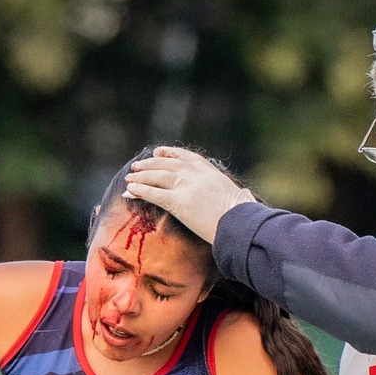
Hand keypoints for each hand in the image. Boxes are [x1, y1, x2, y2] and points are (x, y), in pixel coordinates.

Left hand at [122, 147, 254, 244]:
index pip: (186, 157)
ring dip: (141, 176)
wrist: (241, 223)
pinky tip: (130, 190)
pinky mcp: (178, 202)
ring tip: (129, 178)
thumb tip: (246, 195)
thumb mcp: (243, 198)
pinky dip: (140, 191)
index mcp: (210, 171)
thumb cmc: (245, 216)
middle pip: (166, 164)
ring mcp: (186, 186)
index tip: (158, 152)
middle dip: (149, 164)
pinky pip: (154, 194)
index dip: (169, 153)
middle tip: (137, 166)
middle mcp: (195, 174)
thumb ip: (240, 194)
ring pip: (157, 177)